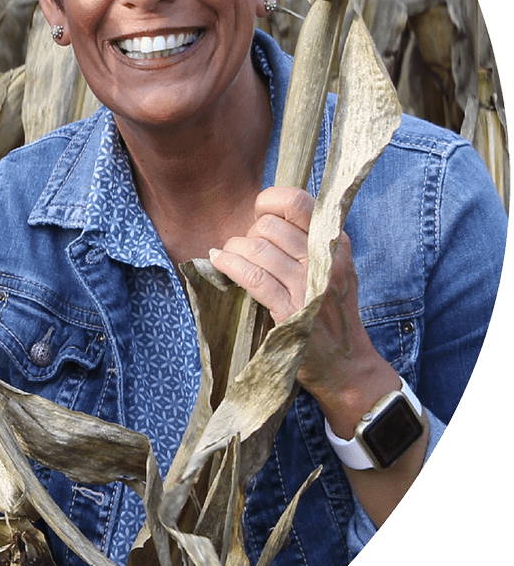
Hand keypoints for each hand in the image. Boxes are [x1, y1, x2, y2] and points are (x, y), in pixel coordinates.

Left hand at [209, 187, 387, 423]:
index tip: (258, 215)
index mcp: (336, 243)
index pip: (297, 202)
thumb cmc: (330, 311)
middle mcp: (325, 258)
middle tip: (244, 250)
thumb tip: (265, 215)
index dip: (269, 202)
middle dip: (247, 235)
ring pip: (257, 248)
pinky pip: (251, 276)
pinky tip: (220, 264)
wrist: (346, 363)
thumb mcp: (333, 267)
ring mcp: (309, 284)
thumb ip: (307, 240)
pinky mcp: (290, 310)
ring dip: (233, 250)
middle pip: (269, 227)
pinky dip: (229, 265)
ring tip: (228, 258)